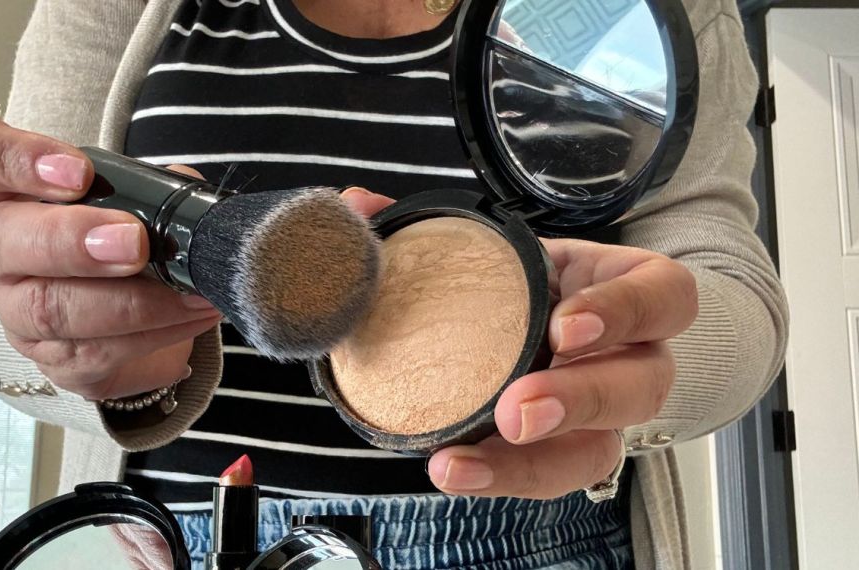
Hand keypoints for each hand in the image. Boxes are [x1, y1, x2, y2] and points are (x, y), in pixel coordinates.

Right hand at [0, 112, 225, 399]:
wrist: (135, 321)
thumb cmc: (123, 243)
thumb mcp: (131, 202)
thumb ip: (149, 184)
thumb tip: (183, 189)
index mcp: (10, 193)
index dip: (9, 157)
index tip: (77, 170)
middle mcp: (1, 251)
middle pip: (4, 242)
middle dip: (74, 242)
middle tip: (135, 243)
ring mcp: (18, 312)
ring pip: (54, 309)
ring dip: (134, 302)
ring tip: (192, 290)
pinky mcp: (54, 360)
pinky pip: (96, 352)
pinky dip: (157, 333)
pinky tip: (195, 315)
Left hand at [427, 239, 697, 498]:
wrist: (528, 322)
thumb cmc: (531, 279)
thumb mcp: (514, 245)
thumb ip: (445, 228)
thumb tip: (364, 203)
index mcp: (631, 290)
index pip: (663, 298)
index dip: (623, 313)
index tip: (564, 328)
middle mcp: (633, 357)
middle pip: (641, 386)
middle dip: (580, 400)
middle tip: (517, 408)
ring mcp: (604, 414)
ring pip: (600, 450)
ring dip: (535, 460)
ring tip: (467, 459)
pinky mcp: (568, 451)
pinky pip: (549, 475)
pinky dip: (500, 476)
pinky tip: (454, 468)